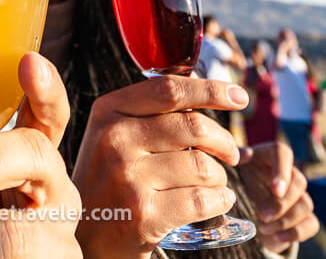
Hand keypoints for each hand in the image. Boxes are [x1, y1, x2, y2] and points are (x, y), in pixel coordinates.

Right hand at [70, 75, 245, 258]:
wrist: (85, 237)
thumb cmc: (109, 181)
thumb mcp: (112, 136)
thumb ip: (149, 112)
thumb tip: (203, 89)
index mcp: (109, 112)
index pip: (169, 90)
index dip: (210, 90)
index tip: (239, 96)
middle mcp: (114, 140)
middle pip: (193, 127)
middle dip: (224, 141)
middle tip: (231, 153)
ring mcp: (128, 178)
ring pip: (202, 166)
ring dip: (219, 177)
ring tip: (213, 184)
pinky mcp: (144, 215)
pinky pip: (202, 200)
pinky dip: (220, 201)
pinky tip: (217, 202)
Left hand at [236, 141, 317, 252]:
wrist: (243, 206)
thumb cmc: (237, 180)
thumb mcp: (232, 168)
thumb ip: (235, 159)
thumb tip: (242, 156)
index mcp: (268, 156)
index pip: (282, 153)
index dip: (282, 171)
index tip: (276, 191)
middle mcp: (288, 173)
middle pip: (299, 182)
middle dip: (281, 204)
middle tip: (262, 216)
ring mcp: (298, 195)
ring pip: (306, 204)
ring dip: (285, 220)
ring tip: (262, 228)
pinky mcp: (303, 216)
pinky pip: (312, 223)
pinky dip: (295, 233)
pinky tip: (276, 237)